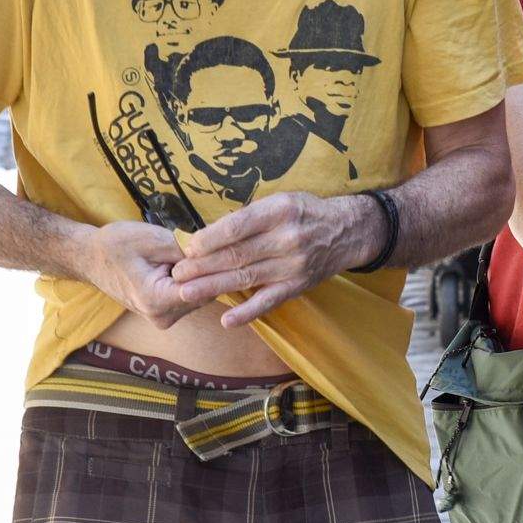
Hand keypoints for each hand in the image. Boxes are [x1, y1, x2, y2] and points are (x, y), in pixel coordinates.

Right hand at [68, 220, 204, 326]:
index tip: (227, 248)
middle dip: (212, 269)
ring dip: (203, 274)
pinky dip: (194, 279)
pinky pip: (191, 295)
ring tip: (198, 250)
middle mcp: (162, 316)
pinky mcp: (165, 312)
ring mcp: (163, 317)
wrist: (91, 258)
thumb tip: (216, 253)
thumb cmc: (116, 245)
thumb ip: (185, 251)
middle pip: (205, 293)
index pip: (203, 287)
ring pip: (200, 295)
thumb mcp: (152, 239)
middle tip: (217, 244)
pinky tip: (188, 261)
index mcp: (156, 300)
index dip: (216, 266)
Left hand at [168, 191, 381, 326]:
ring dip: (213, 287)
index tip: (187, 247)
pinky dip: (247, 313)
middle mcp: (287, 239)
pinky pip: (268, 301)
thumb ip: (248, 217)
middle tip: (177, 273)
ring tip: (186, 293)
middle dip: (203, 265)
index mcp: (280, 211)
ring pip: (246, 278)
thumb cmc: (304, 213)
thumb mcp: (280, 201)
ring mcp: (293, 265)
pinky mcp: (296, 286)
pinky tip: (227, 321)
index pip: (239, 227)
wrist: (346, 232)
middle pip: (238, 255)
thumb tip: (208, 234)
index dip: (210, 239)